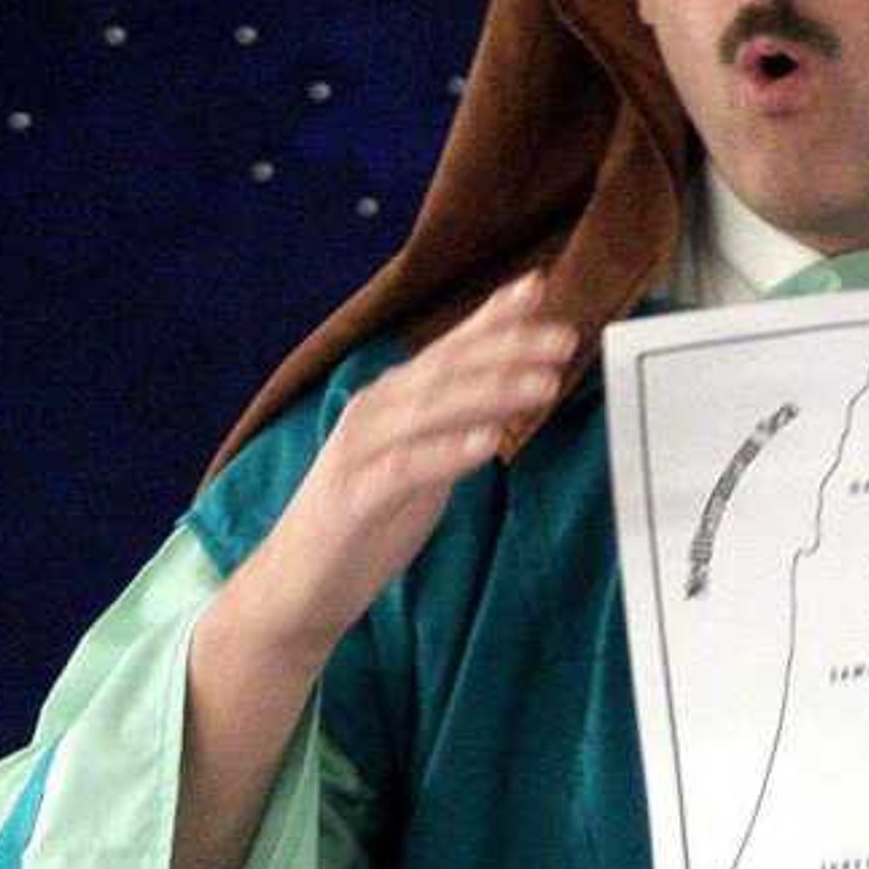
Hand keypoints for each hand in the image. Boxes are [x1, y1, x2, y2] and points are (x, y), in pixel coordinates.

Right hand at [243, 275, 576, 665]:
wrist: (302, 583)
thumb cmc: (369, 519)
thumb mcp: (424, 463)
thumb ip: (457, 425)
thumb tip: (511, 396)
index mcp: (394, 400)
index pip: (450, 349)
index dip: (492, 316)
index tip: (540, 286)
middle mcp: (375, 411)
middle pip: (447, 370)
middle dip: (507, 348)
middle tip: (565, 336)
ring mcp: (361, 451)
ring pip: (432, 410)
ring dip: (491, 392)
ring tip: (544, 382)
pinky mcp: (356, 497)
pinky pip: (407, 469)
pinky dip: (447, 453)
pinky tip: (487, 444)